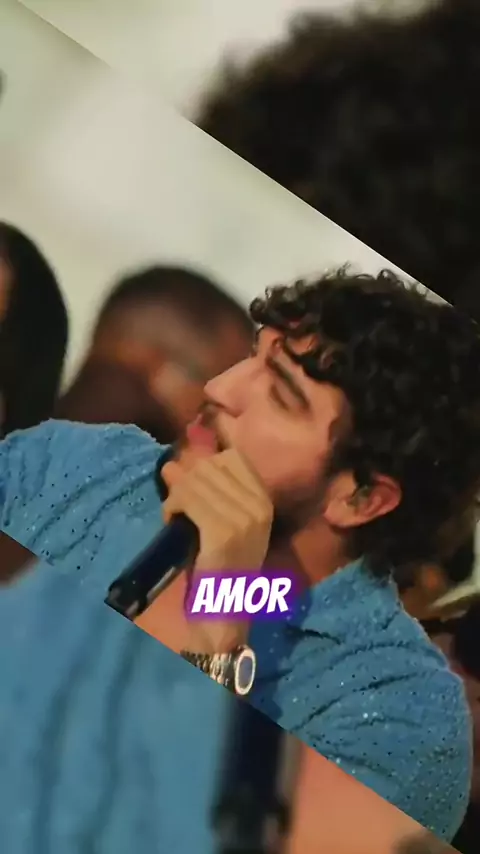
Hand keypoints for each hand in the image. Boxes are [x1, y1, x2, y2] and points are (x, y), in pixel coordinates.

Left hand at [161, 449, 272, 653]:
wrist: (225, 610)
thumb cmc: (221, 566)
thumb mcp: (221, 522)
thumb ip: (204, 492)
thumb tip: (172, 464)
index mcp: (264, 500)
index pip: (231, 458)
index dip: (205, 465)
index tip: (193, 487)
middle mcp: (259, 506)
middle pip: (210, 467)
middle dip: (186, 481)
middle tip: (178, 505)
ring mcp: (244, 519)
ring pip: (196, 481)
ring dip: (176, 495)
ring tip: (174, 514)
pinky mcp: (223, 533)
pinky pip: (189, 500)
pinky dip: (173, 506)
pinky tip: (170, 519)